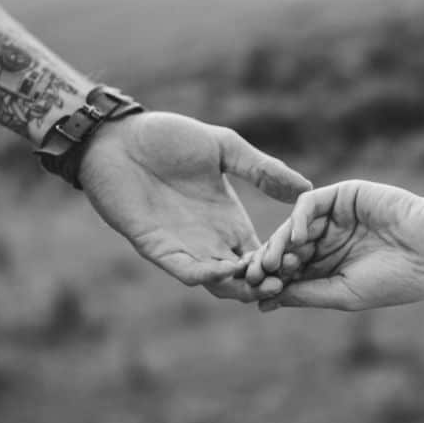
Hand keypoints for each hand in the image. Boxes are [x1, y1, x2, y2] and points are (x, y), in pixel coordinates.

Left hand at [78, 112, 310, 300]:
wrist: (118, 135)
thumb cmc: (168, 137)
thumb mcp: (224, 147)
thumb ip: (262, 169)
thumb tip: (306, 186)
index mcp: (229, 218)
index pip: (262, 252)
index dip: (281, 260)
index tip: (301, 261)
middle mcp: (209, 237)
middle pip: (243, 275)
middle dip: (264, 282)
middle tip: (284, 283)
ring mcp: (183, 244)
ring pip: (216, 282)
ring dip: (237, 287)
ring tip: (258, 285)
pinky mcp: (155, 245)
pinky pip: (182, 269)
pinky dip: (202, 275)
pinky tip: (220, 272)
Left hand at [246, 181, 423, 310]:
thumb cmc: (395, 279)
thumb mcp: (344, 294)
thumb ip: (305, 294)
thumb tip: (264, 303)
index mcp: (330, 270)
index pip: (290, 275)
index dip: (272, 284)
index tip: (256, 296)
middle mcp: (328, 243)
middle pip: (286, 251)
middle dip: (270, 264)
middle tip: (259, 275)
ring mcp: (334, 218)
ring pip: (293, 228)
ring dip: (279, 244)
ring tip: (274, 261)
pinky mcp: (341, 196)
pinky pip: (308, 204)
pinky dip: (297, 219)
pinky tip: (297, 239)